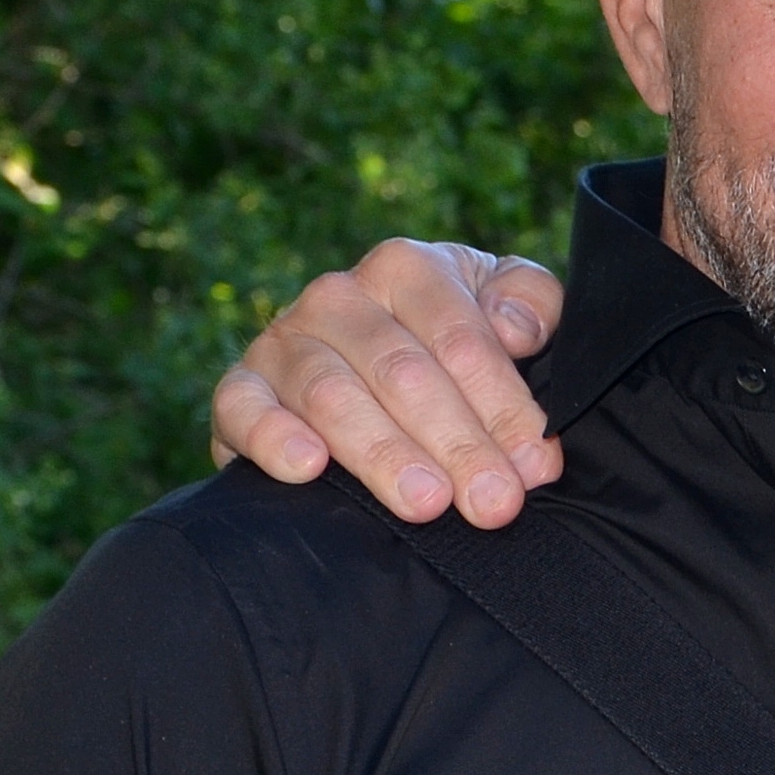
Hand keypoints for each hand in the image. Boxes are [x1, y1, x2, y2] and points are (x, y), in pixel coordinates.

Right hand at [212, 241, 571, 525]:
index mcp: (406, 270)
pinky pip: (243, 408)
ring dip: (382, 453)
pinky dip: (271, 435)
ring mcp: (283, 342)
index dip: (503, 407)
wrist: (366, 375)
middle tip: (492, 504)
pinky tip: (307, 467)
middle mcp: (339, 297)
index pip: (461, 339)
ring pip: (334, 396)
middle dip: (456, 444)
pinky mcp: (239, 390)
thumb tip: (516, 328)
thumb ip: (531, 301)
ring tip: (426, 504)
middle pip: (403, 373)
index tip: (535, 468)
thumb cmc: (452, 344)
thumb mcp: (504, 305)